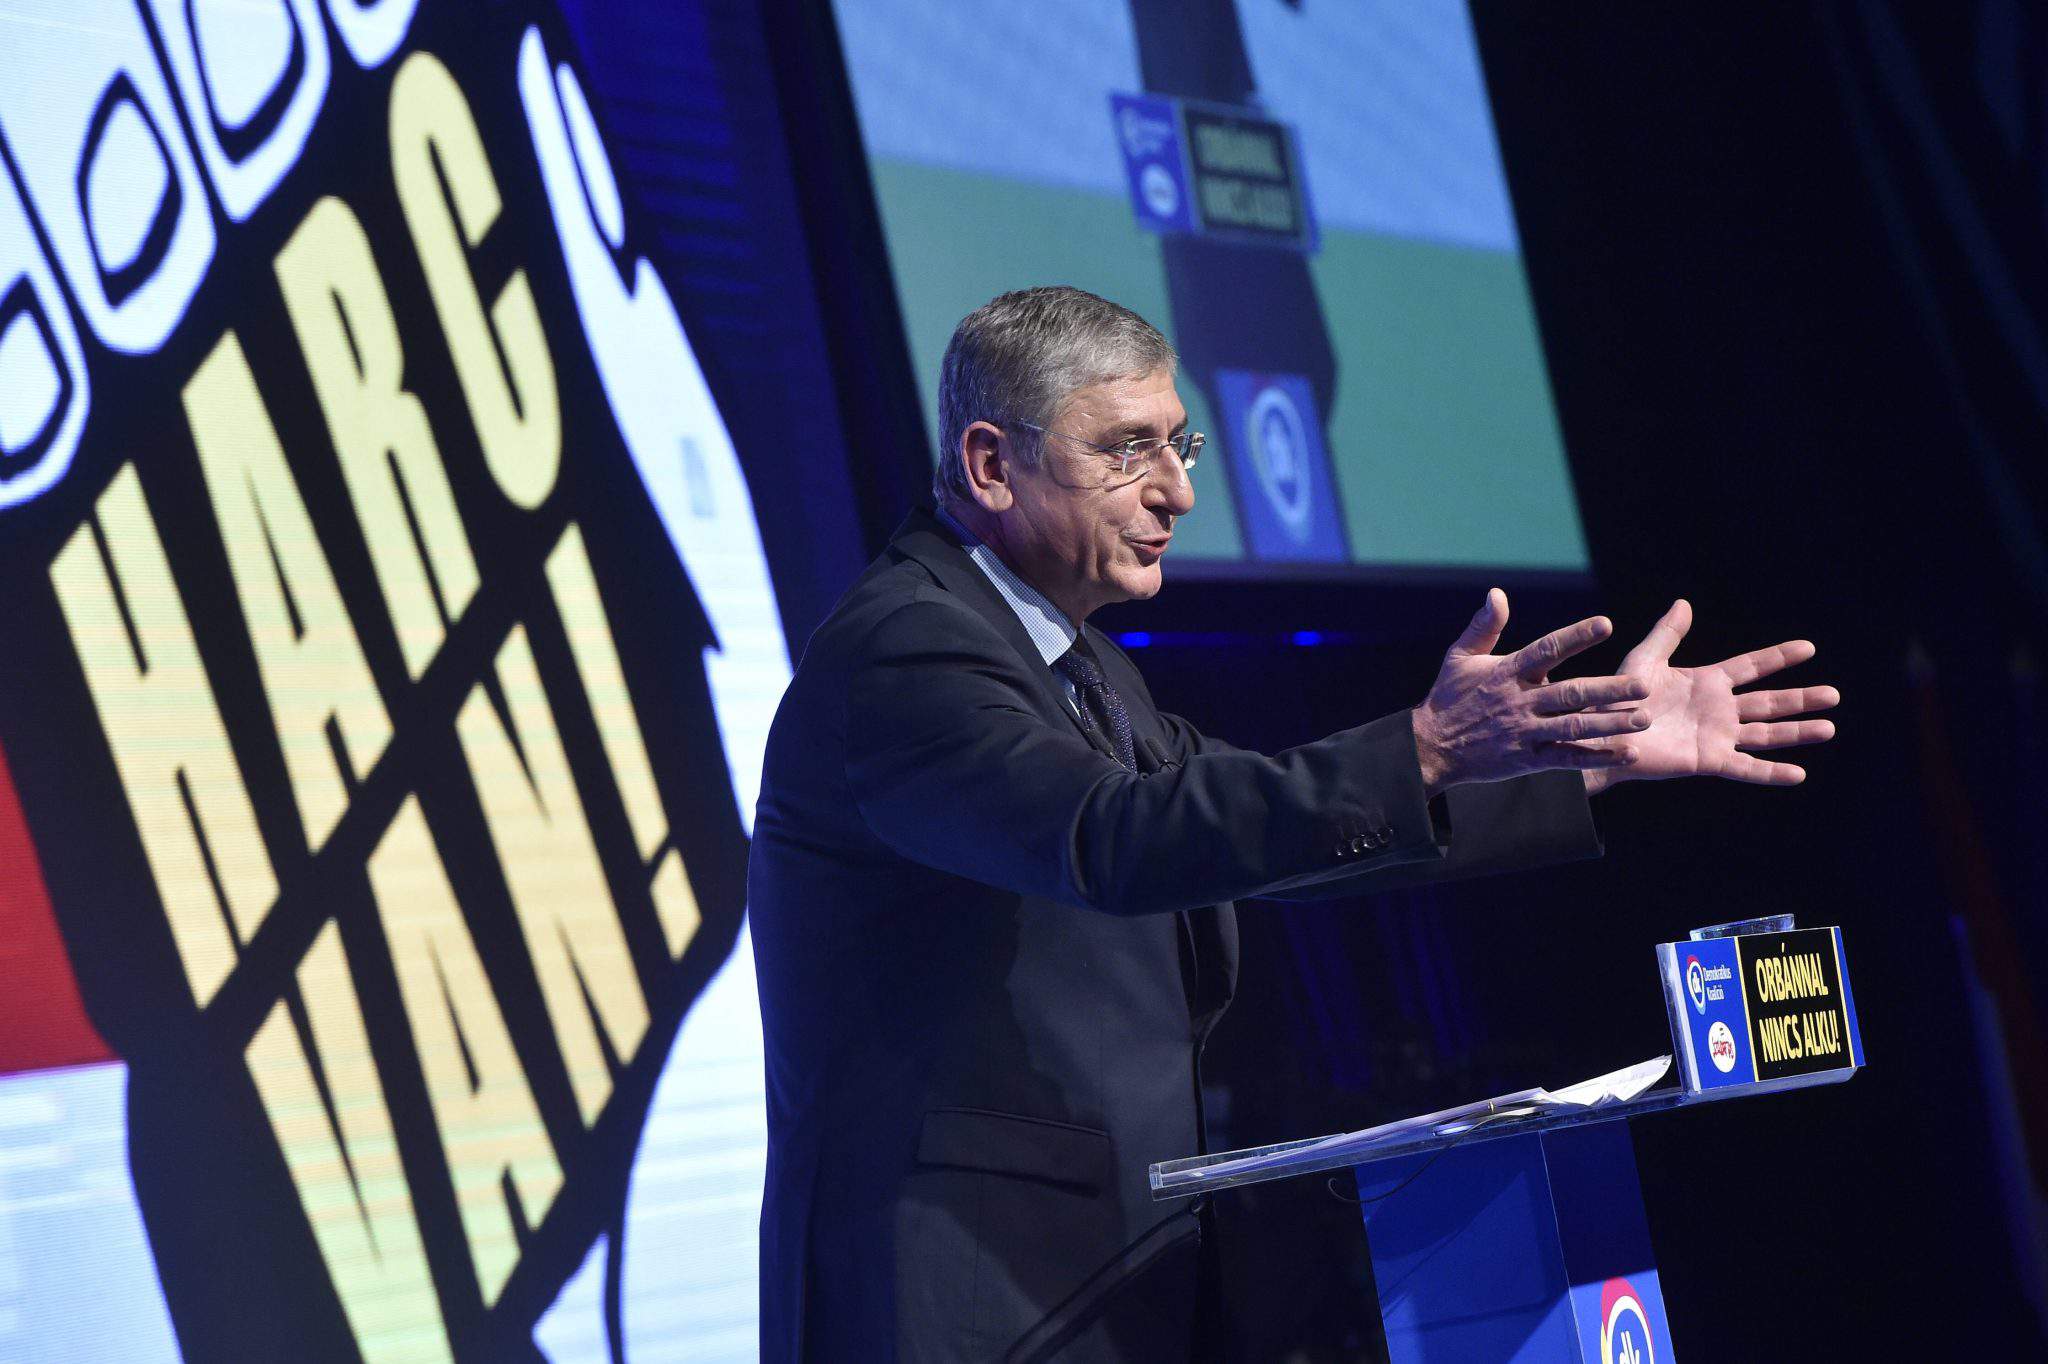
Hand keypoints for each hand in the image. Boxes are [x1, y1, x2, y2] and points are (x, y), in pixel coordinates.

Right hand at [1411, 589, 1651, 796]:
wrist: (1430, 747)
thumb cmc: (1448, 697)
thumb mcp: (1460, 656)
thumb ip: (1484, 626)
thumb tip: (1497, 593)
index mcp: (1507, 672)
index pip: (1547, 650)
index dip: (1576, 637)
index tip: (1606, 624)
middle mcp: (1519, 701)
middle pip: (1571, 693)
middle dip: (1609, 689)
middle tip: (1644, 685)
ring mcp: (1524, 731)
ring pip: (1574, 727)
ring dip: (1610, 723)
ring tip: (1643, 719)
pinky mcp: (1527, 759)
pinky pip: (1566, 758)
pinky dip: (1596, 757)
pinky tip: (1625, 753)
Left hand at [1581, 600, 1838, 794]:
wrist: (1601, 734)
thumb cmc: (1618, 698)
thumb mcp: (1645, 660)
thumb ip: (1667, 634)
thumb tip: (1684, 603)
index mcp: (1707, 682)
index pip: (1752, 667)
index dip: (1779, 657)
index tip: (1809, 647)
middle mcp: (1718, 710)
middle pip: (1769, 703)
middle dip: (1801, 699)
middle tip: (1834, 694)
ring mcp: (1716, 736)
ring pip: (1766, 733)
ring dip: (1797, 731)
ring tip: (1828, 727)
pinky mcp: (1707, 760)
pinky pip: (1745, 767)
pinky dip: (1771, 772)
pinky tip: (1798, 773)